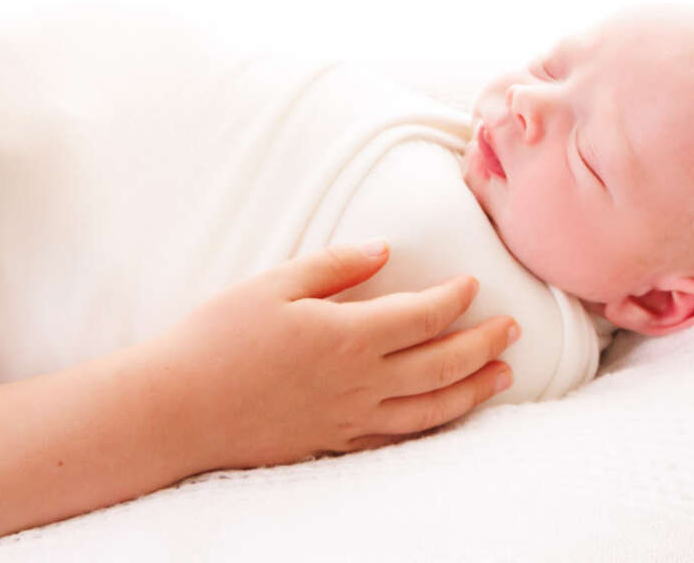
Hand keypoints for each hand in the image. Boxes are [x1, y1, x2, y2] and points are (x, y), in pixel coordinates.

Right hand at [151, 241, 517, 470]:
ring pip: (430, 408)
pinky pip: (398, 438)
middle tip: (512, 330)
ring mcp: (349, 419)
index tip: (474, 285)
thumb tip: (384, 250)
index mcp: (347, 335)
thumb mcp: (274, 284)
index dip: (455, 301)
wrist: (181, 407)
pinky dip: (432, 426)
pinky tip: (444, 416)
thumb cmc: (219, 337)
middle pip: (440, 364)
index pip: (422, 317)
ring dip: (472, 390)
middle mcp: (359, 382)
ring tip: (501, 376)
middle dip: (482, 345)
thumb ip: (334, 266)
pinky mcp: (333, 443)